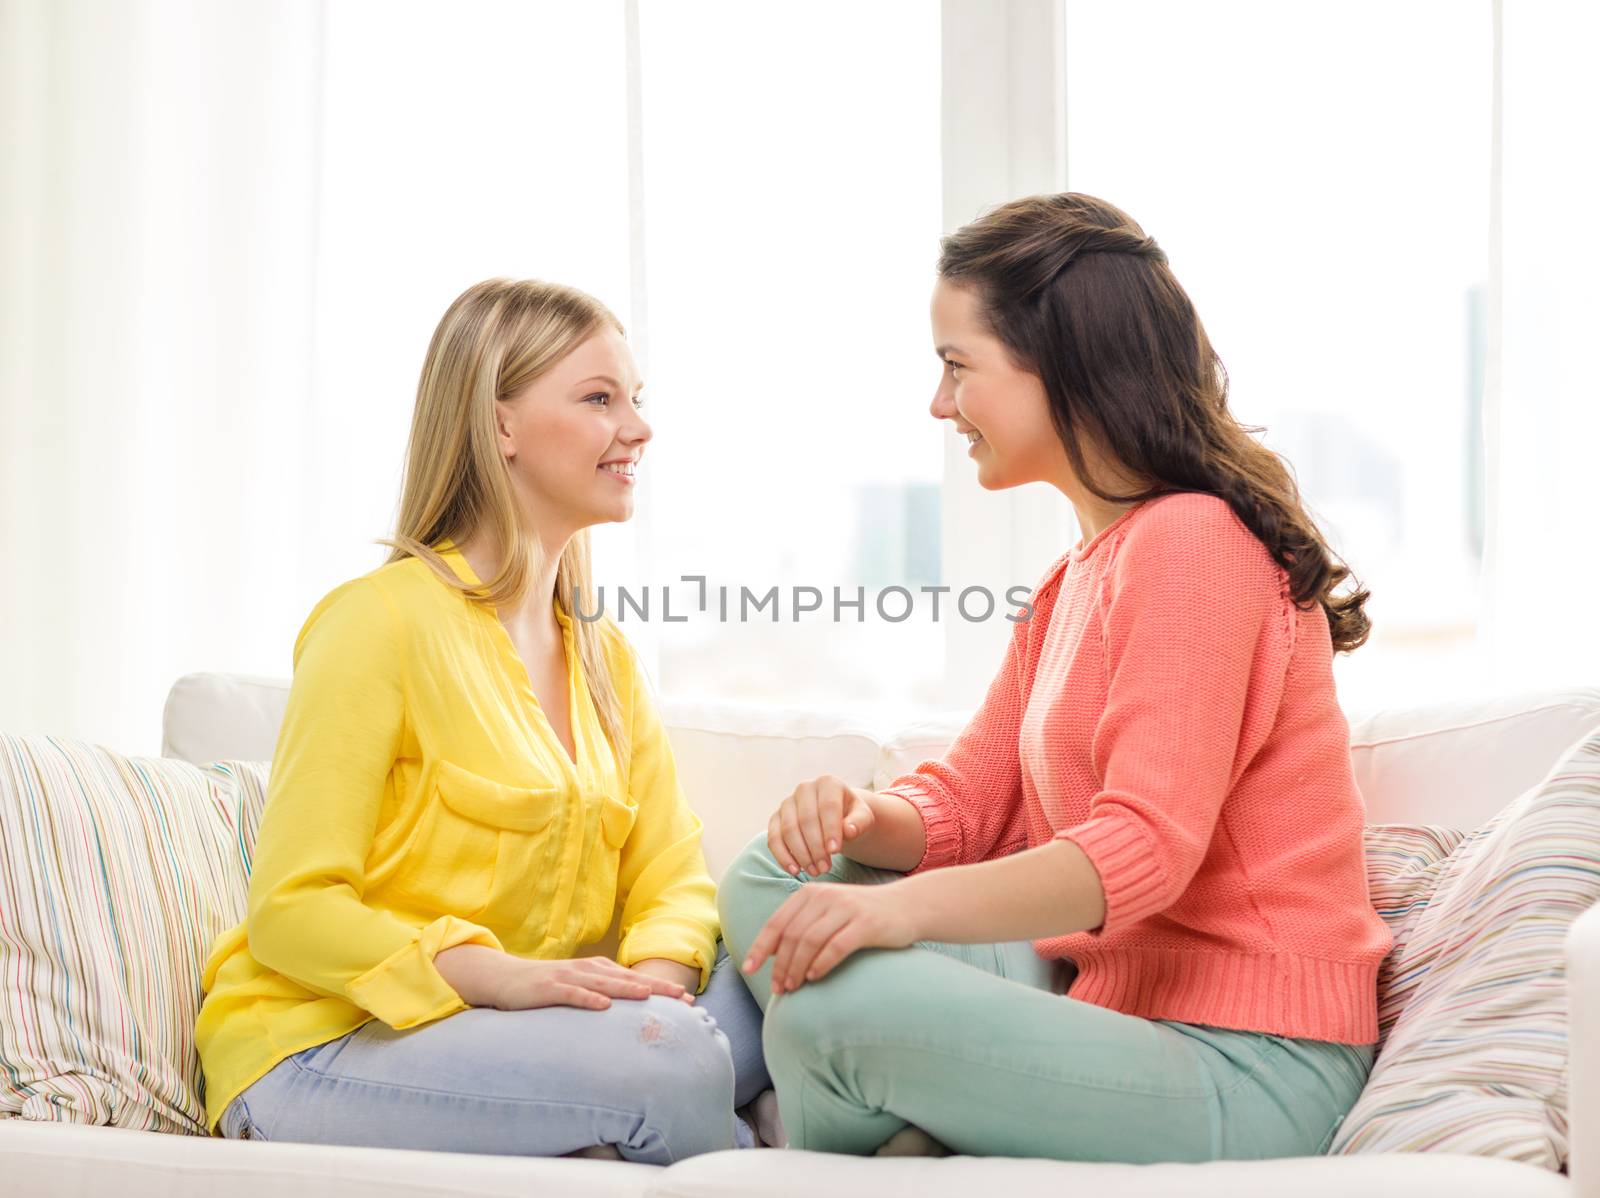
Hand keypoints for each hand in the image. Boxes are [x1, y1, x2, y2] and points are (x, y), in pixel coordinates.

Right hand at [488, 953, 691, 1011]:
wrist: (506, 978)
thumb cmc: (547, 987)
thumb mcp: (579, 989)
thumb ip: (602, 995)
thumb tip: (630, 1014)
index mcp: (597, 971)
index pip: (634, 979)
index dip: (661, 988)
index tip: (687, 999)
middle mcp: (587, 970)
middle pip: (626, 979)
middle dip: (655, 988)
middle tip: (682, 998)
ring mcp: (568, 977)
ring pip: (603, 983)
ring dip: (626, 988)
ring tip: (648, 995)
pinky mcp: (549, 988)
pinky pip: (571, 994)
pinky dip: (587, 998)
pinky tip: (602, 1005)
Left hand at [740, 879, 919, 993]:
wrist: (907, 906)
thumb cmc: (862, 915)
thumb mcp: (829, 912)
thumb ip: (802, 925)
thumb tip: (772, 952)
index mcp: (810, 893)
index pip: (777, 922)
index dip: (761, 947)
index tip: (749, 969)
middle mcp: (825, 896)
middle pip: (792, 935)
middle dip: (780, 965)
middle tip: (778, 988)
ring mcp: (846, 908)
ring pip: (810, 941)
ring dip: (797, 967)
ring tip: (793, 987)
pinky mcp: (866, 923)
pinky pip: (836, 946)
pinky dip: (821, 964)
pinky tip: (814, 977)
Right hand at [769, 773, 877, 876]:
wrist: (837, 817)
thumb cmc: (851, 817)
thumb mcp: (863, 818)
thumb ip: (859, 823)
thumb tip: (849, 831)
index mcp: (828, 783)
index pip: (828, 806)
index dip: (830, 830)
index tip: (835, 851)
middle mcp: (804, 788)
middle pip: (806, 820)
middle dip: (815, 847)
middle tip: (825, 868)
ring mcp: (787, 803)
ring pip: (788, 830)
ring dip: (800, 854)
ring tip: (814, 871)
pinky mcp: (776, 818)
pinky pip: (774, 838)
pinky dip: (782, 856)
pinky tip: (794, 870)